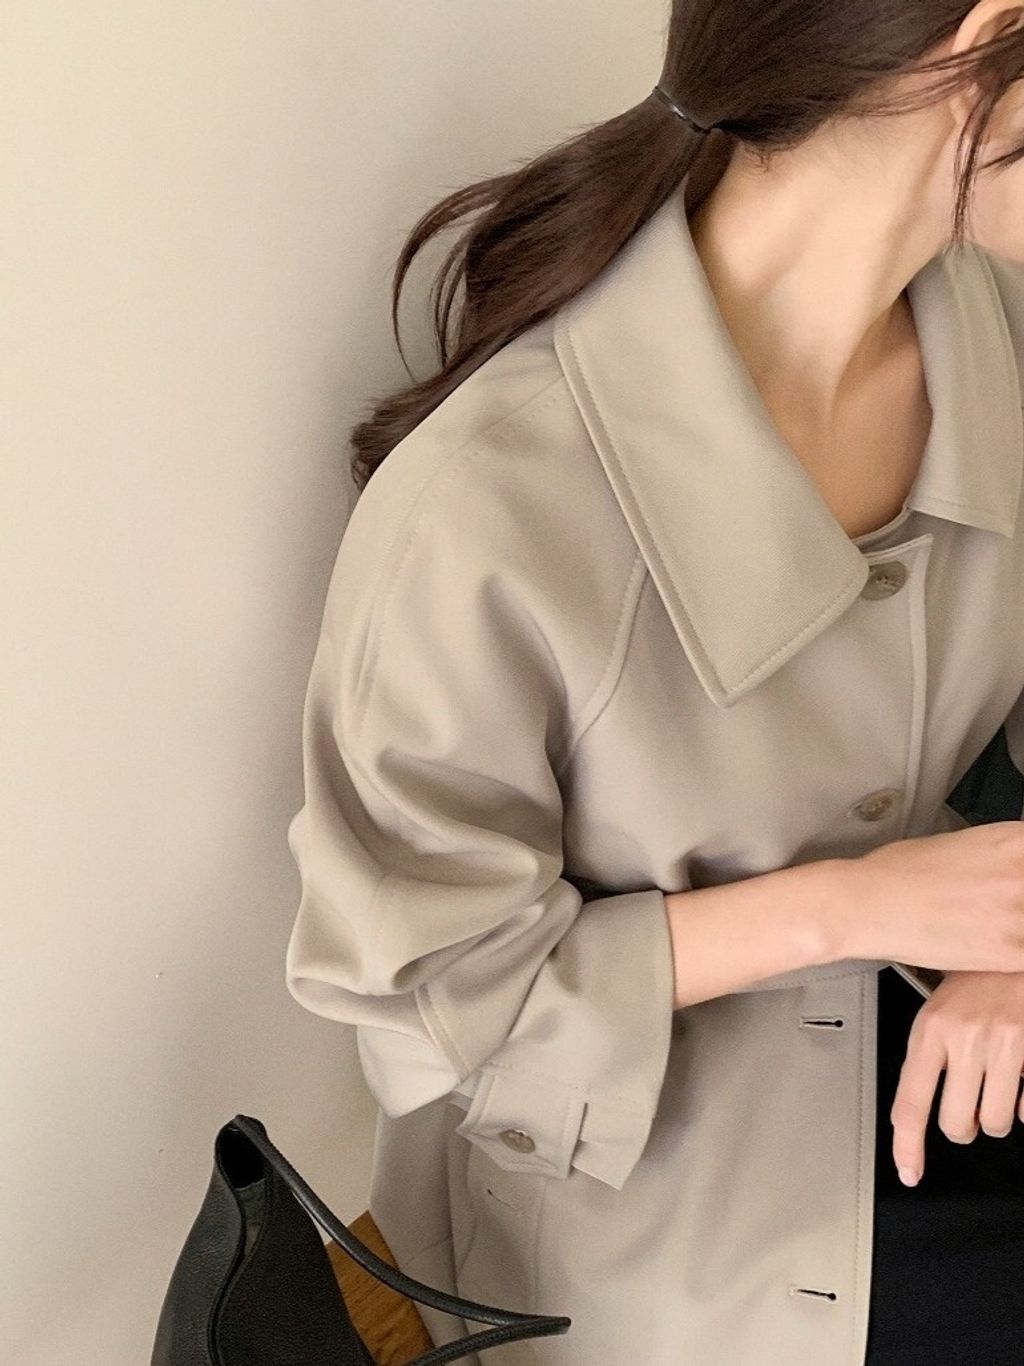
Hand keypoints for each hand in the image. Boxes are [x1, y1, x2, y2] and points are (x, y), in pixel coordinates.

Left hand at [889, 970, 1023, 1186]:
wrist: (1016, 942)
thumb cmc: (979, 975)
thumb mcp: (940, 1006)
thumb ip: (931, 1054)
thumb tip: (915, 1112)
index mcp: (933, 1029)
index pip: (910, 1102)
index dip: (908, 1146)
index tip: (909, 1171)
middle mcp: (967, 1039)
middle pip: (958, 1124)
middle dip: (963, 1125)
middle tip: (967, 1106)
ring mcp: (1007, 1045)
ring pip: (997, 1122)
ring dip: (996, 1114)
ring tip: (995, 1084)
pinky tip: (1019, 1077)